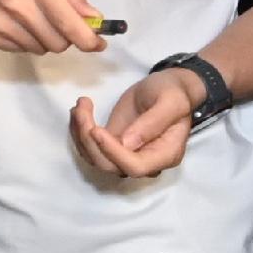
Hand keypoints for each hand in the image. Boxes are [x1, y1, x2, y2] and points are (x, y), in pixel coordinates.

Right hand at [0, 0, 106, 53]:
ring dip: (44, 39)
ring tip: (32, 18)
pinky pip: (19, 50)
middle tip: (59, 24)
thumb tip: (94, 19)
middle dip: (66, 38)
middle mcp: (16, 3)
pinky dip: (24, 40)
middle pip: (58, 42)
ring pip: (39, 49)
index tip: (98, 44)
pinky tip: (14, 22)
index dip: (89, 40)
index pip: (70, 24)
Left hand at [72, 68, 204, 178]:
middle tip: (81, 109)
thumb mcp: (170, 101)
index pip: (136, 166)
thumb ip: (154, 122)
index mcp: (165, 155)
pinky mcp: (113, 144)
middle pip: (110, 165)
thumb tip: (127, 144)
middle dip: (90, 140)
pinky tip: (78, 111)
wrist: (168, 86)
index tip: (96, 130)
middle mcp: (145, 161)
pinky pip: (92, 147)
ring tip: (79, 105)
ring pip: (96, 158)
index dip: (113, 153)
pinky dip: (79, 132)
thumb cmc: (173, 92)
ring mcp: (127, 154)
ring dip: (80, 134)